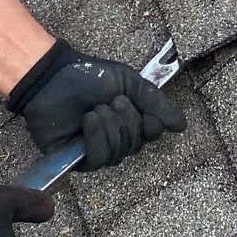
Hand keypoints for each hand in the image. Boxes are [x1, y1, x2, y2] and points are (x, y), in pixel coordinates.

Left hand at [8, 39, 185, 171]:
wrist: (54, 78)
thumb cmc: (89, 76)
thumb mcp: (129, 83)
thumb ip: (156, 103)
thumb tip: (182, 125)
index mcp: (130, 119)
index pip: (152, 134)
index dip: (151, 125)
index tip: (143, 110)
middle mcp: (116, 138)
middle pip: (136, 144)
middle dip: (127, 120)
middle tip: (112, 101)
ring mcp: (96, 150)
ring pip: (118, 152)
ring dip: (109, 126)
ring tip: (95, 109)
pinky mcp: (77, 159)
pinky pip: (98, 158)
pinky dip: (96, 137)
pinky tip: (88, 120)